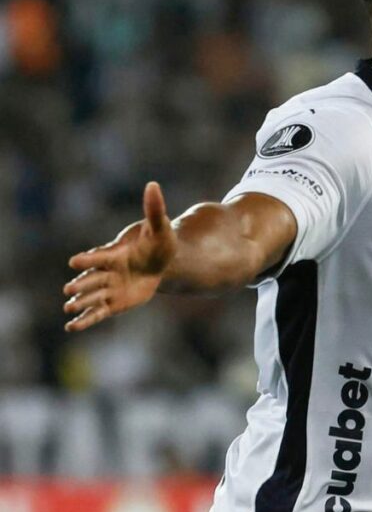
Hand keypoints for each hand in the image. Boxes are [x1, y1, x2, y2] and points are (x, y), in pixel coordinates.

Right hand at [63, 182, 176, 331]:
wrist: (163, 262)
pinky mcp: (114, 303)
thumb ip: (154, 209)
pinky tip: (72, 327)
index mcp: (115, 254)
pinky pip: (98, 313)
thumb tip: (153, 185)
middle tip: (69, 290)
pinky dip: (86, 320)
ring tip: (68, 308)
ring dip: (81, 303)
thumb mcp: (159, 226)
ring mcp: (109, 288)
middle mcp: (107, 272)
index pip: (100, 257)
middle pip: (91, 279)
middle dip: (81, 284)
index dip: (89, 260)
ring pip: (92, 297)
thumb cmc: (158, 242)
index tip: (75, 262)